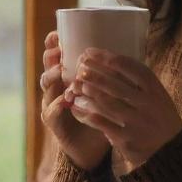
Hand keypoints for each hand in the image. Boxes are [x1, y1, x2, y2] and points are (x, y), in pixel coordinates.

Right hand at [39, 31, 110, 172]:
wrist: (93, 148)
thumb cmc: (103, 116)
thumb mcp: (109, 93)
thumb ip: (114, 74)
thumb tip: (135, 48)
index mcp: (70, 76)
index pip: (59, 55)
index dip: (56, 44)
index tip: (59, 33)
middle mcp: (58, 87)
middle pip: (48, 65)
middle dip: (51, 55)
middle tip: (57, 48)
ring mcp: (52, 103)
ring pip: (46, 85)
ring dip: (52, 76)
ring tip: (61, 71)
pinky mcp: (54, 122)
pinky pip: (51, 112)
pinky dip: (57, 105)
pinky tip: (65, 100)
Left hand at [65, 48, 181, 171]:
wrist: (171, 151)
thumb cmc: (161, 119)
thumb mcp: (158, 97)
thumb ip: (140, 82)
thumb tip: (111, 62)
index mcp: (155, 90)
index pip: (129, 67)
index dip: (107, 57)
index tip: (90, 52)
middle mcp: (146, 104)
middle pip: (114, 83)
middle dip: (94, 73)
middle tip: (80, 67)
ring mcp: (136, 122)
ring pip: (106, 102)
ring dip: (89, 91)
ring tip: (78, 84)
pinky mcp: (125, 139)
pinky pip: (101, 123)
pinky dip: (86, 113)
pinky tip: (77, 107)